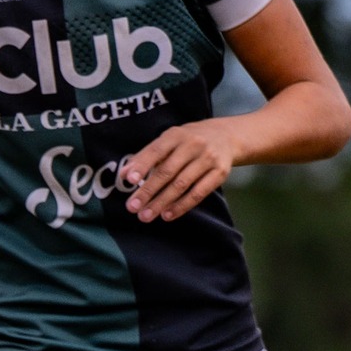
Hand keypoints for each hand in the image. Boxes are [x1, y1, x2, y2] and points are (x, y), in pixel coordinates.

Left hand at [121, 118, 245, 220]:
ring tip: (146, 216)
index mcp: (176, 135)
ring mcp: (208, 159)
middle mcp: (193, 145)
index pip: (156, 151)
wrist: (227, 136)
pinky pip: (198, 193)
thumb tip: (123, 174)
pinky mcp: (220, 173)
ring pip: (181, 184)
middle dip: (148, 191)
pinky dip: (182, 206)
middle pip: (167, 171)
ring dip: (161, 202)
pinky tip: (167, 215)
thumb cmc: (188, 141)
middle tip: (132, 207)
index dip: (142, 166)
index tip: (129, 181)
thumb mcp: (168, 141)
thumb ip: (146, 156)